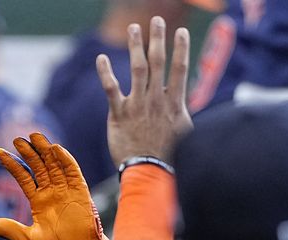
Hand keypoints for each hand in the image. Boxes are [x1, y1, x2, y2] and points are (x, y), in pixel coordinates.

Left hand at [0, 133, 111, 239]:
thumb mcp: (29, 239)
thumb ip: (10, 230)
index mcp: (38, 201)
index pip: (23, 177)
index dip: (12, 164)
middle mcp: (51, 192)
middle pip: (39, 166)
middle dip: (29, 152)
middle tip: (18, 139)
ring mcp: (66, 190)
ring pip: (54, 165)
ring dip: (46, 150)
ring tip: (35, 136)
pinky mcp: (80, 191)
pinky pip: (72, 172)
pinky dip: (65, 160)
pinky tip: (56, 149)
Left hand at [96, 17, 191, 165]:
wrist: (150, 171)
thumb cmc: (169, 156)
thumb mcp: (185, 134)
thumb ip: (182, 115)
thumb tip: (186, 109)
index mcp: (174, 102)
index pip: (180, 69)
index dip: (180, 48)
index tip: (180, 32)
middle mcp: (157, 99)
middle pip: (158, 61)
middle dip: (158, 38)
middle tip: (156, 20)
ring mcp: (137, 105)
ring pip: (137, 68)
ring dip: (136, 46)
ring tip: (133, 28)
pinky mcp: (119, 114)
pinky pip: (111, 88)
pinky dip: (106, 72)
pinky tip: (101, 58)